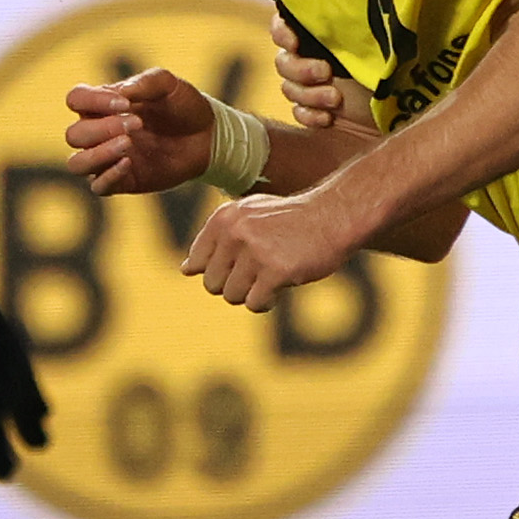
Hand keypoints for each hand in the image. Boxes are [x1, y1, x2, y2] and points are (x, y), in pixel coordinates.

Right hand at [61, 66, 216, 198]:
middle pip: (74, 134)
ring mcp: (109, 159)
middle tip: (138, 123)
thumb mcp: (168, 84)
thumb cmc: (184, 106)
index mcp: (103, 105)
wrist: (208, 136)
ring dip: (97, 154)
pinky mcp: (122, 181)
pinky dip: (109, 175)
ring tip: (128, 144)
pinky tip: (129, 163)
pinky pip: (98, 186)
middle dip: (102, 128)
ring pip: (77, 164)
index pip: (76, 99)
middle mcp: (100, 132)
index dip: (93, 101)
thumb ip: (145, 83)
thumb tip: (120, 93)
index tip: (125, 103)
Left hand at [182, 182, 354, 311]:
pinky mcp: (276, 271)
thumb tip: (185, 270)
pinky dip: (265, 303)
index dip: (218, 270)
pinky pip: (254, 303)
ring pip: (232, 296)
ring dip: (251, 294)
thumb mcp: (249, 217)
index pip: (196, 263)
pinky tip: (280, 288)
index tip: (240, 263)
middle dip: (232, 286)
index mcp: (224, 218)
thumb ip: (216, 240)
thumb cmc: (290, 219)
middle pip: (212, 284)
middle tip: (257, 274)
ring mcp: (255, 252)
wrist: (334, 215)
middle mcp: (235, 232)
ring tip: (270, 278)